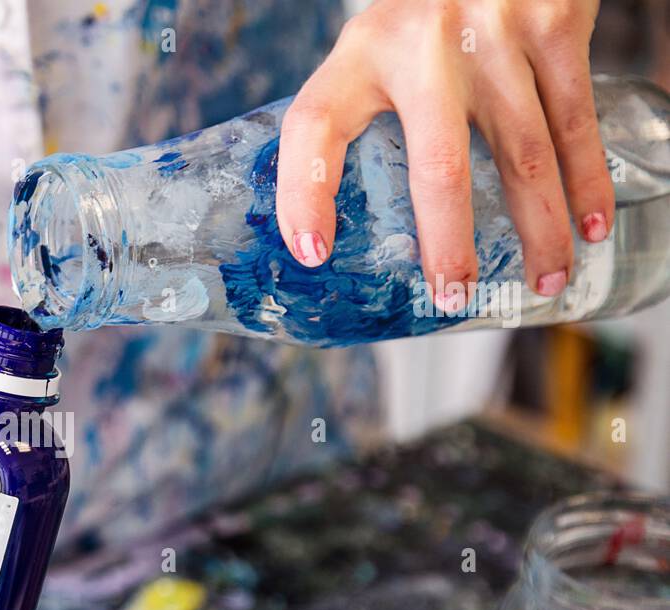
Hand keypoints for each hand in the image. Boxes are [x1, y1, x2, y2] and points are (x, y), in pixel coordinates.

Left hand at [276, 0, 611, 307]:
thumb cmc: (426, 8)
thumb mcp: (377, 43)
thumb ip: (361, 107)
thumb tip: (339, 213)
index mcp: (360, 51)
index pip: (314, 124)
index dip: (303, 194)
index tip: (312, 253)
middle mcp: (422, 44)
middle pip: (438, 165)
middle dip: (449, 243)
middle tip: (453, 296)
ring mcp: (493, 35)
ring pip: (521, 155)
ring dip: (538, 228)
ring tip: (545, 281)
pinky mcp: (554, 25)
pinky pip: (574, 121)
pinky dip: (588, 182)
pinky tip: (590, 226)